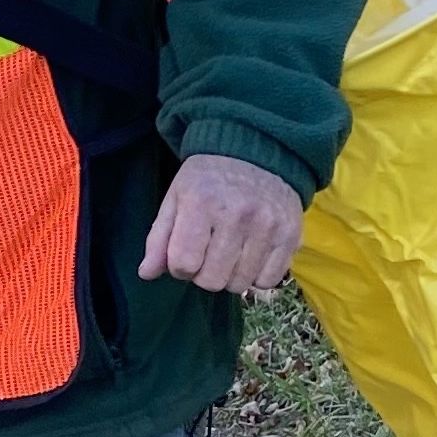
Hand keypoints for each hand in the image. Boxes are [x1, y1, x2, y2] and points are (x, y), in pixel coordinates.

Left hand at [138, 153, 304, 292]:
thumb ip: (159, 238)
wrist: (257, 152)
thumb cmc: (209, 179)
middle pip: (212, 280)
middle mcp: (237, 215)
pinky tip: (251, 255)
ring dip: (230, 276)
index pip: (183, 264)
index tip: (186, 252)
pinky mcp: (290, 236)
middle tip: (209, 253)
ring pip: (240, 284)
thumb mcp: (176, 198)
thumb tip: (146, 274)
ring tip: (230, 252)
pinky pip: (268, 281)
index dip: (179, 266)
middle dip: (204, 274)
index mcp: (202, 203)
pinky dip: (256, 276)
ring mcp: (268, 226)